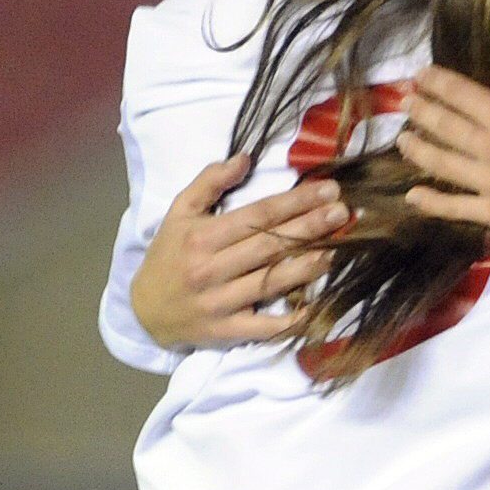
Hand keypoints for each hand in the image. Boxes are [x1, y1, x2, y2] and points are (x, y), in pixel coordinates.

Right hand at [131, 156, 351, 348]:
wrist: (144, 310)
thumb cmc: (168, 255)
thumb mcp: (179, 212)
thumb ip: (209, 182)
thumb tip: (246, 158)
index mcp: (202, 237)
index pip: (257, 216)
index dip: (295, 202)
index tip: (328, 191)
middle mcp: (211, 269)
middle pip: (269, 245)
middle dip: (310, 227)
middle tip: (344, 213)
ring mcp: (220, 303)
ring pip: (271, 282)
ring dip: (307, 266)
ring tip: (337, 248)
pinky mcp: (226, 331)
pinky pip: (264, 327)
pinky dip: (290, 320)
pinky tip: (315, 306)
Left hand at [398, 55, 489, 258]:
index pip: (462, 95)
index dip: (436, 83)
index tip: (419, 76)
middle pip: (444, 126)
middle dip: (420, 111)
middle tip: (403, 102)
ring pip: (441, 164)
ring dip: (417, 149)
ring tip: (402, 139)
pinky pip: (454, 207)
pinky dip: (430, 202)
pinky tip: (412, 195)